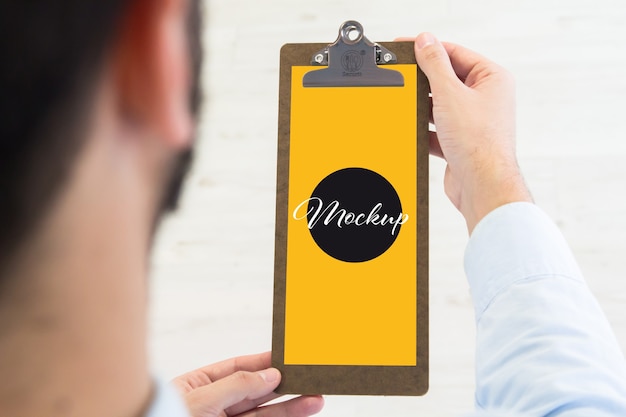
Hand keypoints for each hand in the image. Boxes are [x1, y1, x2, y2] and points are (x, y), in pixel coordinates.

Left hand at [172, 352, 323, 416]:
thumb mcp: (200, 399)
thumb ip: (236, 385)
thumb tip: (270, 374)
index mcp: (199, 384)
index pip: (237, 367)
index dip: (263, 362)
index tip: (287, 357)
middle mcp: (213, 404)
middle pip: (255, 390)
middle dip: (284, 384)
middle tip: (309, 377)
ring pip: (262, 413)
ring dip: (290, 406)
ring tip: (315, 398)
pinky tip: (297, 412)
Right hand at [399, 33, 531, 232]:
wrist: (482, 185)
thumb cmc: (478, 142)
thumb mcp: (450, 94)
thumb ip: (435, 65)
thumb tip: (425, 41)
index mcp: (492, 79)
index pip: (456, 54)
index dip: (430, 49)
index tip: (407, 47)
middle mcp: (486, 98)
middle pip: (447, 79)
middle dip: (424, 81)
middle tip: (402, 76)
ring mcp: (474, 122)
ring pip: (441, 106)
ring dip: (424, 108)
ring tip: (407, 105)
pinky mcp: (461, 142)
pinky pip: (438, 129)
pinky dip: (425, 130)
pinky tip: (412, 130)